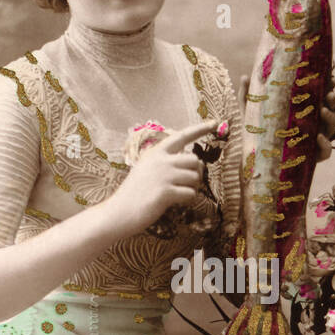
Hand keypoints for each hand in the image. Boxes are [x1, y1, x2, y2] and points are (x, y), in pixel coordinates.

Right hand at [112, 120, 217, 234]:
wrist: (120, 212)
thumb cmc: (136, 193)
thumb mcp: (147, 169)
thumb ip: (167, 162)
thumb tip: (195, 162)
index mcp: (156, 153)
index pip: (181, 136)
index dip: (199, 129)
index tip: (214, 122)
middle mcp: (160, 161)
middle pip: (194, 160)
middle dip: (196, 173)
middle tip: (188, 184)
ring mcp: (163, 176)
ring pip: (195, 177)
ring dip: (192, 187)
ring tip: (180, 194)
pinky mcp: (166, 192)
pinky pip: (191, 193)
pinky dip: (188, 199)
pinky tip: (177, 202)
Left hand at [237, 74, 334, 160]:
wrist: (253, 161)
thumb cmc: (256, 133)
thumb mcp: (252, 113)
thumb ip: (248, 95)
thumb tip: (245, 76)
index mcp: (302, 111)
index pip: (320, 97)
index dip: (329, 87)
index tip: (330, 79)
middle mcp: (312, 124)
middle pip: (330, 110)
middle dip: (333, 101)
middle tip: (328, 93)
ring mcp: (313, 141)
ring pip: (331, 128)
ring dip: (331, 118)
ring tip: (323, 110)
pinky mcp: (312, 157)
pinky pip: (326, 152)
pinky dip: (326, 145)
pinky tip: (319, 137)